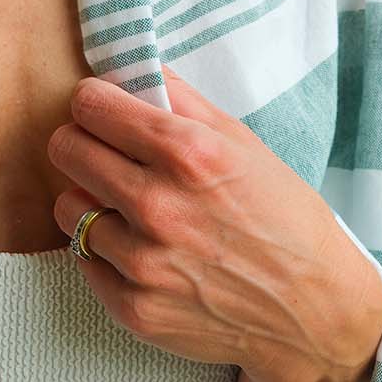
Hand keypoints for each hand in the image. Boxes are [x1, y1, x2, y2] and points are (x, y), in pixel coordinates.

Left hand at [47, 65, 381, 381]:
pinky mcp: (133, 308)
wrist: (315, 312)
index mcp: (188, 153)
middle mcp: (158, 205)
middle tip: (108, 154)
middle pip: (65, 149)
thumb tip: (131, 68)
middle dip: (84, 144)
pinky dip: (106, 253)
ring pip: (68, 207)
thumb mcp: (245, 144)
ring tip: (130, 210)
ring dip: (92, 203)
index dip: (94, 103)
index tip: (103, 110)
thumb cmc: (286, 219)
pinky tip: (144, 251)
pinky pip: (84, 260)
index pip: (90, 105)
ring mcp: (142, 262)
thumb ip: (182, 100)